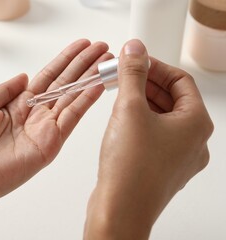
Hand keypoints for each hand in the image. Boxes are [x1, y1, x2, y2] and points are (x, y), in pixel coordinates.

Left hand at [0, 39, 112, 211]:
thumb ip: (6, 90)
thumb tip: (24, 76)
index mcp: (19, 104)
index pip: (48, 77)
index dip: (66, 60)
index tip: (82, 46)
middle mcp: (35, 116)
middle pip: (65, 85)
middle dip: (84, 65)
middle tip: (103, 49)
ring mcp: (44, 130)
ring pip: (72, 99)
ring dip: (90, 80)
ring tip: (106, 62)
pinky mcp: (49, 145)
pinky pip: (71, 119)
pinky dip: (85, 102)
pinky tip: (97, 86)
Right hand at [84, 39, 212, 238]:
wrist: (120, 210)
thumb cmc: (130, 167)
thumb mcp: (129, 108)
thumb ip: (133, 73)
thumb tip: (135, 49)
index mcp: (196, 124)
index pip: (180, 80)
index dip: (155, 66)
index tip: (134, 61)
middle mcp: (193, 141)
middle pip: (172, 99)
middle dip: (145, 84)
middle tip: (122, 76)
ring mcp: (178, 157)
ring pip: (162, 118)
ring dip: (141, 103)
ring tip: (118, 96)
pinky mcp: (161, 167)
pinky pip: (154, 136)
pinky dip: (139, 123)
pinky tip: (121, 121)